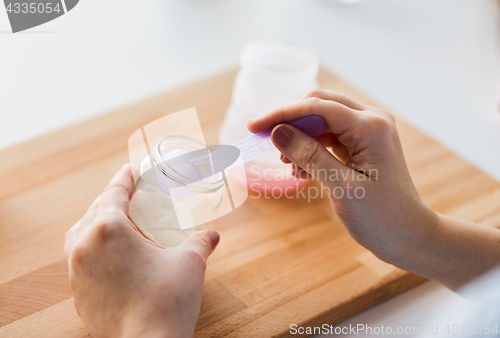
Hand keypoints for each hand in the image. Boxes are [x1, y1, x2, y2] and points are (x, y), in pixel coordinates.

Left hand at [64, 164, 219, 337]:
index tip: (130, 169)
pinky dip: (92, 249)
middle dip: (110, 199)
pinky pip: (78, 260)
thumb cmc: (168, 301)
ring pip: (79, 236)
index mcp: (108, 230)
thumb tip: (213, 234)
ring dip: (95, 222)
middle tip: (128, 195)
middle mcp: (85, 247)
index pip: (113, 193)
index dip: (124, 179)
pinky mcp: (77, 294)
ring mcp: (76, 272)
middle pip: (93, 211)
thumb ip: (200, 242)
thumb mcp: (189, 263)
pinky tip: (110, 255)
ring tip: (114, 221)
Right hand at [249, 88, 499, 289]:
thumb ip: (309, 155)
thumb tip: (277, 132)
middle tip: (267, 145)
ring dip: (300, 139)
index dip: (283, 114)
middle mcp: (372, 121)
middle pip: (319, 106)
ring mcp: (369, 131)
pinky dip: (311, 149)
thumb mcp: (341, 187)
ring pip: (322, 121)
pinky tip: (303, 173)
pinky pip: (329, 137)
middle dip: (290, 123)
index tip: (254, 126)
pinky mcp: (363, 144)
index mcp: (371, 127)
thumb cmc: (381, 217)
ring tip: (291, 169)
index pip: (318, 107)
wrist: (408, 237)